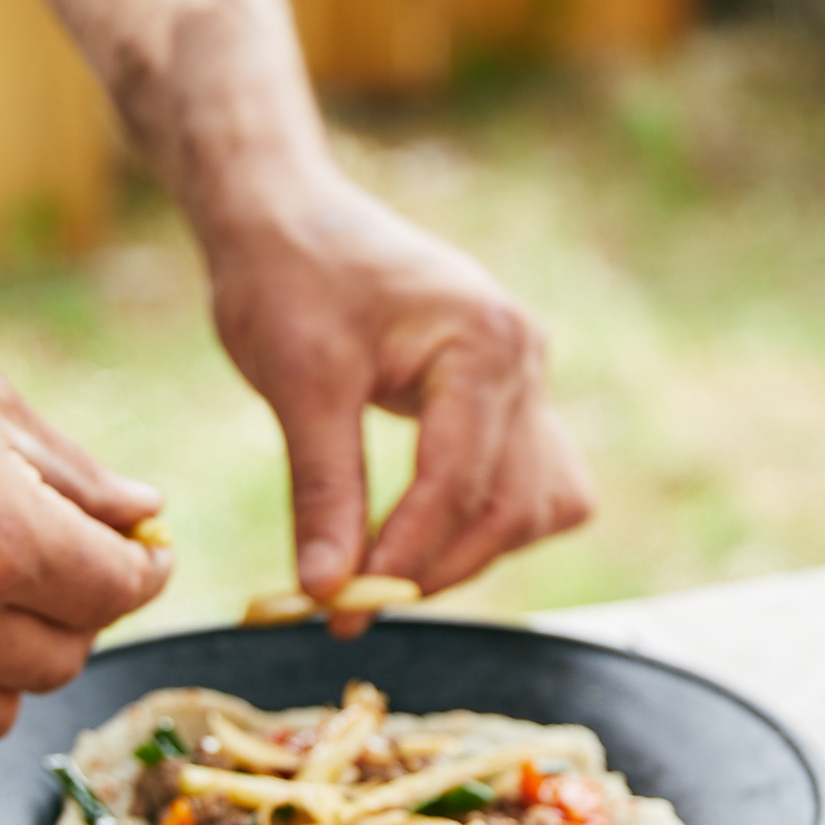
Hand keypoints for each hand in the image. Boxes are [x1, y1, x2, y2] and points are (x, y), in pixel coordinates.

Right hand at [0, 229, 168, 737]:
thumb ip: (72, 473)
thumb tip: (143, 512)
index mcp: (1, 538)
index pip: (117, 593)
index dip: (147, 568)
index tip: (146, 549)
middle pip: (64, 659)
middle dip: (84, 609)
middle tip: (72, 554)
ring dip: (19, 656)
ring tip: (3, 587)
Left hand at [206, 169, 593, 606]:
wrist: (287, 215)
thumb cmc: (287, 278)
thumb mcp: (297, 385)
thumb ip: (325, 490)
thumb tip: (328, 590)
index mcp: (482, 340)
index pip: (459, 480)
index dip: (406, 555)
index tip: (347, 609)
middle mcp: (524, 356)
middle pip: (512, 504)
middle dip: (437, 565)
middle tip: (357, 605)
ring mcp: (526, 375)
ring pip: (537, 503)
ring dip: (471, 551)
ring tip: (386, 570)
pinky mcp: (509, 393)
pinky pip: (532, 481)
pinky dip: (489, 520)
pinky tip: (424, 532)